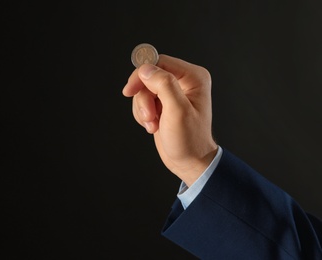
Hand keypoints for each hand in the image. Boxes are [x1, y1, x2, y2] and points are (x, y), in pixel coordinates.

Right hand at [122, 54, 217, 185]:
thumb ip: (164, 85)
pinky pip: (142, 101)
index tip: (130, 90)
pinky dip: (142, 114)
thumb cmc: (189, 140)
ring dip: (143, 109)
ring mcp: (172, 93)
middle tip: (149, 116)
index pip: (160, 62)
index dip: (141, 75)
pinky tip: (153, 125)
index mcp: (193, 77)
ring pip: (143, 90)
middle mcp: (183, 81)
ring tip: (153, 124)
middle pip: (148, 77)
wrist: (189, 161)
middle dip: (144, 99)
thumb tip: (146, 69)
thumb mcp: (177, 112)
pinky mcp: (163, 103)